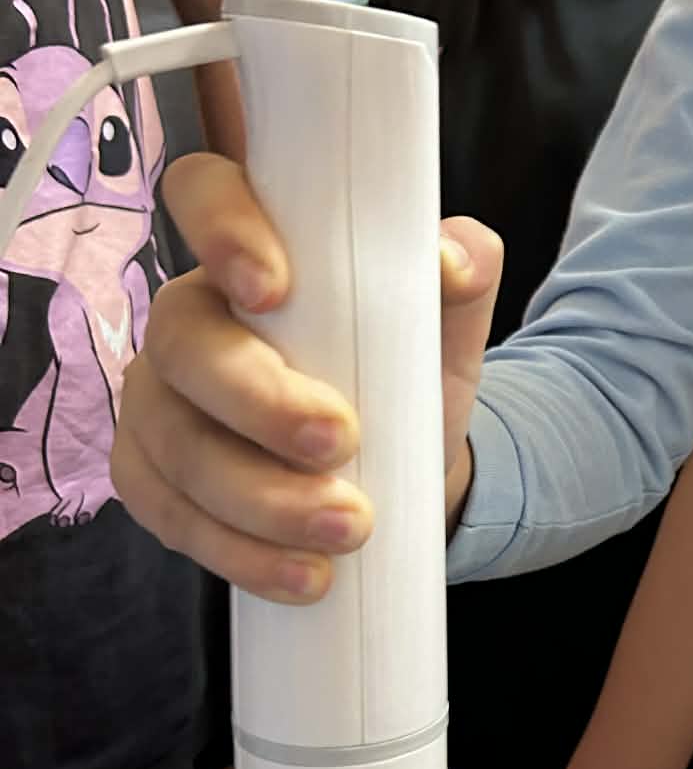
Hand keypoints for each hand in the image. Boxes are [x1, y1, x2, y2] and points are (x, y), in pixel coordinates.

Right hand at [111, 152, 503, 600]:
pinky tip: (303, 575)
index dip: (221, 229)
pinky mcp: (154, 481)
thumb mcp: (446, 324)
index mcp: (250, 252)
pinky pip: (169, 518)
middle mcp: (189, 322)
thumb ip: (462, 271)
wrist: (402, 474)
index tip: (274, 288)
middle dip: (260, 403)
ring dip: (261, 499)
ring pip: (176, 447)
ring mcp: (160, 405)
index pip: (202, 193)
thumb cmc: (406, 376)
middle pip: (184, 347)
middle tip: (342, 443)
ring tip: (349, 528)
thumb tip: (454, 258)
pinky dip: (240, 554)